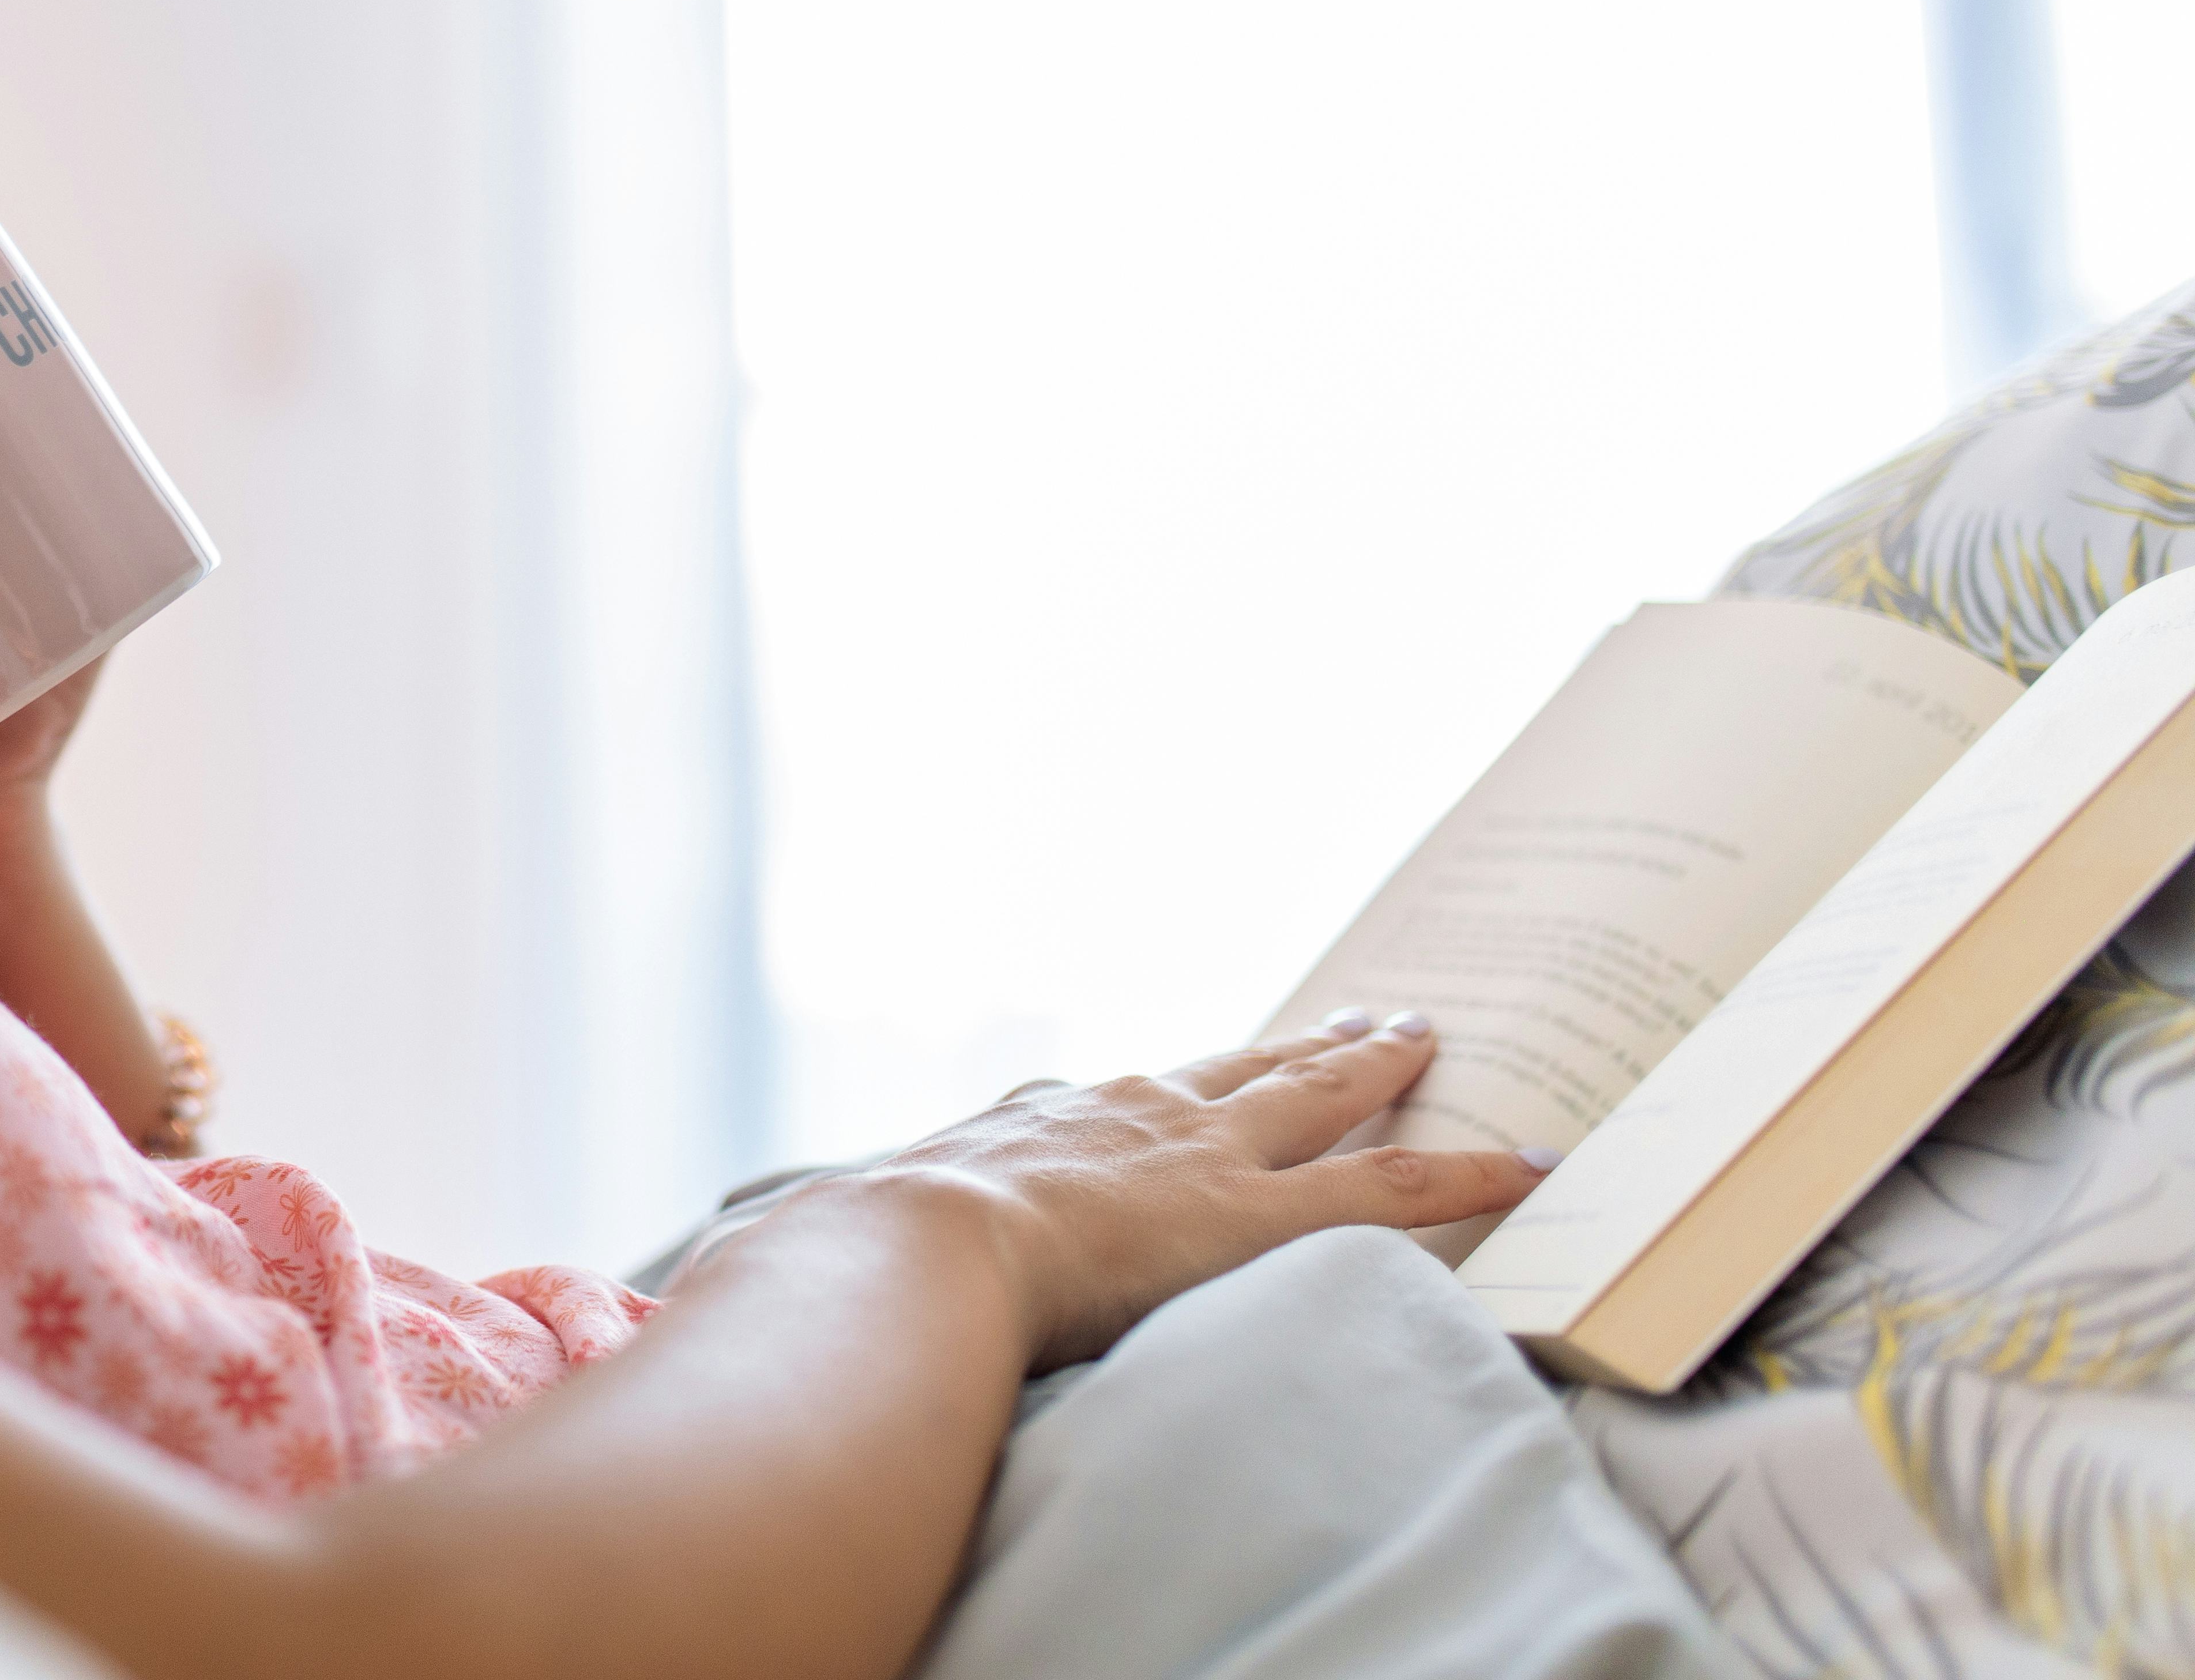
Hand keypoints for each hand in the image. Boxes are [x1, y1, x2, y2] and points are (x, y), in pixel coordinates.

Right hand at [785, 1015, 1544, 1370]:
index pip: (1116, 1098)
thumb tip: (753, 1263)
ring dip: (1373, 1066)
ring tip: (1424, 1036)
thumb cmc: (862, 1258)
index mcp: (1031, 1125)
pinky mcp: (1256, 1213)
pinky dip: (1459, 1174)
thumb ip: (837, 1243)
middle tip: (1353, 1012)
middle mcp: (1123, 1116)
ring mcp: (1194, 1157)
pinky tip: (1523, 1166)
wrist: (904, 1251)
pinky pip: (1385, 1190)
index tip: (1200, 1068)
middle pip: (1231, 1067)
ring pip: (1313, 1097)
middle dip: (1295, 1041)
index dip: (1168, 1084)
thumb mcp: (849, 1234)